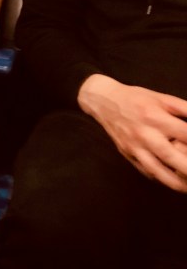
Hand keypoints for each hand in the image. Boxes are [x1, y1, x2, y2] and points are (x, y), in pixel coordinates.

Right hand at [78, 74, 186, 192]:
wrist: (103, 101)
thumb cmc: (136, 99)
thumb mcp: (162, 98)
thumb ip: (185, 108)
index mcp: (155, 117)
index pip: (185, 134)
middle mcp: (144, 133)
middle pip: (170, 156)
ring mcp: (134, 146)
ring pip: (157, 170)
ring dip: (176, 182)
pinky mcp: (127, 154)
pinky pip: (146, 171)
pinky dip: (161, 179)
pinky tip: (172, 181)